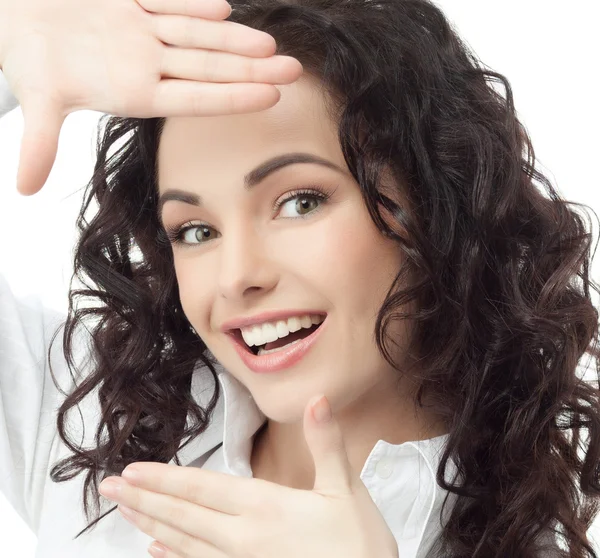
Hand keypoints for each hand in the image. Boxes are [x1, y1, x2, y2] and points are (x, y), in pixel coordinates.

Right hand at [0, 0, 302, 195]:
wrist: (17, 18)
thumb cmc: (31, 61)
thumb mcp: (38, 100)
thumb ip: (39, 143)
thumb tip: (21, 189)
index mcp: (135, 91)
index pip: (194, 98)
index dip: (232, 97)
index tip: (271, 99)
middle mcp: (147, 62)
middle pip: (208, 67)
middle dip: (252, 68)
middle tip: (295, 71)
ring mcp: (142, 30)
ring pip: (196, 34)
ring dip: (233, 38)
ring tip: (270, 44)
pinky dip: (191, 1)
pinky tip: (223, 8)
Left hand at [99, 394, 399, 557]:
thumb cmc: (357, 546)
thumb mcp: (346, 490)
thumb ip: (326, 444)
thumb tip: (317, 399)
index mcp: (265, 507)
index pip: (202, 488)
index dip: (164, 479)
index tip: (131, 471)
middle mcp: (243, 537)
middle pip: (182, 515)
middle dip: (143, 499)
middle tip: (107, 488)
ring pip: (183, 543)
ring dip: (150, 524)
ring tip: (123, 512)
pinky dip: (172, 557)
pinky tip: (154, 551)